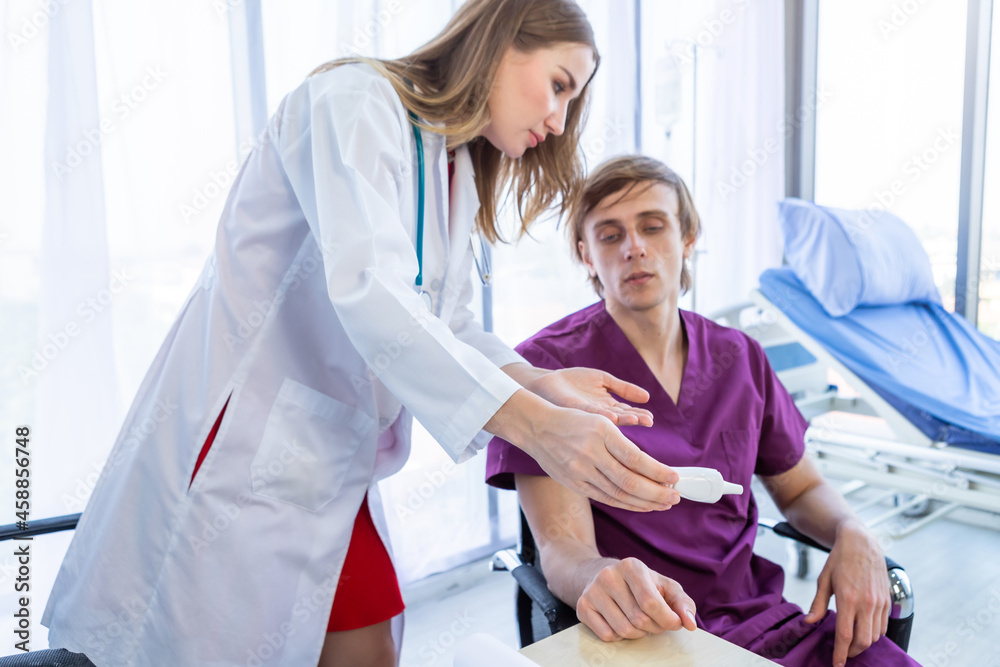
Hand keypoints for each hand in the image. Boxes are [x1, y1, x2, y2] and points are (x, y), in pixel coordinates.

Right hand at [520, 404, 679, 510]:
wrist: (536, 427)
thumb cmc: (573, 420)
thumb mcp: (599, 420)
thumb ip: (622, 444)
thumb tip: (651, 468)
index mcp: (601, 432)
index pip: (636, 458)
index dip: (658, 472)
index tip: (675, 478)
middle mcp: (590, 453)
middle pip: (629, 481)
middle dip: (656, 493)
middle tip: (675, 497)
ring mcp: (580, 471)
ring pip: (618, 494)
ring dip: (644, 502)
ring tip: (663, 504)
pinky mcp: (574, 483)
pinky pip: (604, 498)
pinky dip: (626, 504)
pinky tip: (641, 505)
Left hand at [525, 368, 653, 426]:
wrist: (548, 382)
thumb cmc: (574, 381)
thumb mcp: (603, 380)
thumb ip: (623, 388)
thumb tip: (647, 397)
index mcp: (607, 408)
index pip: (627, 412)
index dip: (640, 415)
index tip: (652, 418)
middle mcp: (599, 414)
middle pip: (621, 418)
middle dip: (635, 419)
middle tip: (648, 422)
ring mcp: (587, 415)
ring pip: (607, 420)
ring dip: (621, 420)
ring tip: (634, 419)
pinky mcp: (575, 410)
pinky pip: (589, 413)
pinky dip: (600, 415)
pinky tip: (610, 416)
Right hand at [577, 557, 696, 640]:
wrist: (600, 575)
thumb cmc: (640, 585)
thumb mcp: (665, 587)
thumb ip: (682, 604)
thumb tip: (689, 624)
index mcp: (632, 566)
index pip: (651, 603)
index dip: (666, 620)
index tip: (673, 623)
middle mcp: (609, 575)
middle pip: (639, 619)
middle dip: (653, 627)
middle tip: (654, 622)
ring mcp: (592, 591)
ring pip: (624, 630)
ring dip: (637, 633)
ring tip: (638, 621)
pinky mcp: (582, 606)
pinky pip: (607, 635)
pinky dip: (619, 636)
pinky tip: (619, 621)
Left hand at [804, 522, 889, 666]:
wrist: (862, 543)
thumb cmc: (839, 560)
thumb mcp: (823, 580)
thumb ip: (818, 604)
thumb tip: (809, 622)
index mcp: (848, 599)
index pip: (845, 635)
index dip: (840, 653)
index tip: (836, 664)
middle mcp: (866, 603)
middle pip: (863, 641)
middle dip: (852, 652)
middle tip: (843, 653)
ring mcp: (879, 602)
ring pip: (876, 636)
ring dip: (864, 643)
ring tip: (851, 642)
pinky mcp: (887, 601)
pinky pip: (883, 626)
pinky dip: (875, 633)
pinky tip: (864, 630)